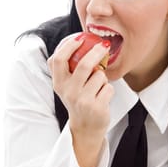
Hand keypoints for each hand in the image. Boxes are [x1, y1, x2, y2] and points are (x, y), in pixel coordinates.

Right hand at [48, 35, 113, 166]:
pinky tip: (102, 97)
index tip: (80, 38)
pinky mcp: (97, 108)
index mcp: (59, 84)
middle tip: (104, 46)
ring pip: (100, 76)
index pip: (58, 60)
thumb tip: (73, 41)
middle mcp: (69, 92)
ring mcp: (83, 101)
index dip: (69, 46)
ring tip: (98, 86)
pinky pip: (109, 87)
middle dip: (96, 52)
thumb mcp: (65, 86)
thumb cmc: (78, 100)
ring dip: (103, 77)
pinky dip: (108, 88)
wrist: (85, 128)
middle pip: (84, 65)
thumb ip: (65, 68)